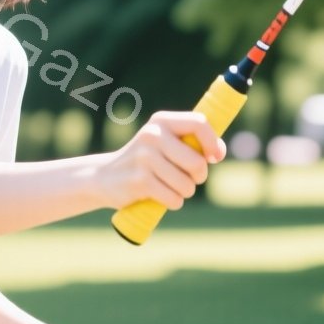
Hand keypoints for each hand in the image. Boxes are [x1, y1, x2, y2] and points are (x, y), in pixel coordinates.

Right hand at [96, 110, 224, 210]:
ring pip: (187, 185)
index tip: (215, 157)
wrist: (105, 177)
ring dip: (184, 192)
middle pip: (197, 162)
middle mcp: (152, 135)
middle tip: (189, 179)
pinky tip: (159, 196)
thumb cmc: (146, 161)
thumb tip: (219, 152)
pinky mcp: (140, 181)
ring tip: (169, 187)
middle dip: (199, 177)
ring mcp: (144, 158)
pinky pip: (174, 199)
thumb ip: (191, 143)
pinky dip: (173, 202)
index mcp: (162, 121)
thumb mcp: (165, 143)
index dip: (213, 142)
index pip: (199, 123)